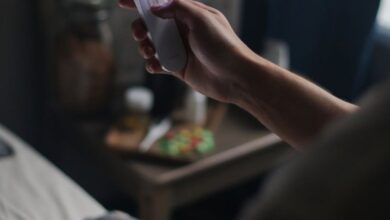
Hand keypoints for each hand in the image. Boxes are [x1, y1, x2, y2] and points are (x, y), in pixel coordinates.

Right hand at [119, 0, 257, 102]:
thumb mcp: (201, 19)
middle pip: (154, 25)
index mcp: (190, 15)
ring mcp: (182, 49)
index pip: (163, 3)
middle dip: (141, 27)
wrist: (235, 77)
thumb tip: (155, 8)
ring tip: (148, 51)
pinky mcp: (180, 67)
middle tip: (139, 33)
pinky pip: (160, 63)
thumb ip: (177, 8)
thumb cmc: (222, 45)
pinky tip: (154, 65)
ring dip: (145, 47)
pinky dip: (153, 64)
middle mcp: (184, 31)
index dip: (142, 2)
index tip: (123, 2)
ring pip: (154, 45)